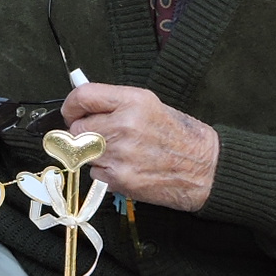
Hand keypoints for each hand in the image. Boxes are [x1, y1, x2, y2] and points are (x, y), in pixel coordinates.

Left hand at [62, 82, 218, 213]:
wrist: (205, 168)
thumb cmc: (179, 136)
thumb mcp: (150, 105)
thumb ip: (115, 103)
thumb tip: (82, 105)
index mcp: (133, 101)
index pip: (83, 97)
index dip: (71, 106)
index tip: (72, 112)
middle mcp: (125, 125)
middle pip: (77, 129)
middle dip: (83, 134)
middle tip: (100, 136)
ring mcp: (121, 153)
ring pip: (83, 153)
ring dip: (95, 155)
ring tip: (121, 153)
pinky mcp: (120, 178)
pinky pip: (95, 173)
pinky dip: (105, 172)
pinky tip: (127, 168)